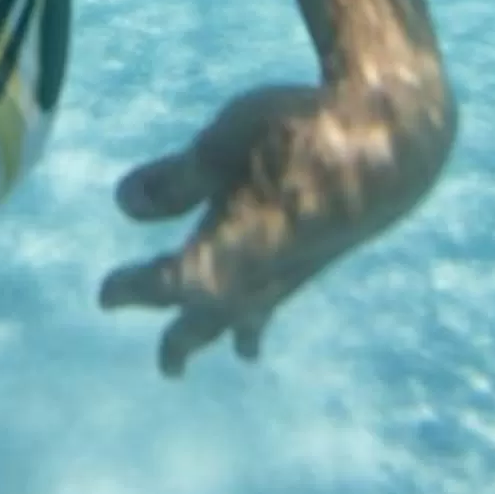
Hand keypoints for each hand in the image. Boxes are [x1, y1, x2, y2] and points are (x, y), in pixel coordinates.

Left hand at [98, 74, 453, 376]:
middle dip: (182, 336)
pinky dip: (255, 320)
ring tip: (195, 359)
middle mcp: (262, 271)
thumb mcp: (225, 139)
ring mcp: (292, 271)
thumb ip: (177, 177)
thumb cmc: (299, 128)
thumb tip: (124, 204)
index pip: (173, 282)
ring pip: (245, 315)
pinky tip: (251, 337)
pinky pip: (274, 304)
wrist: (389, 138)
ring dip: (219, 334)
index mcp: (235, 244)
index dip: (136, 289)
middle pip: (210, 314)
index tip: (105, 295)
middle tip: (165, 365)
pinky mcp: (313, 260)